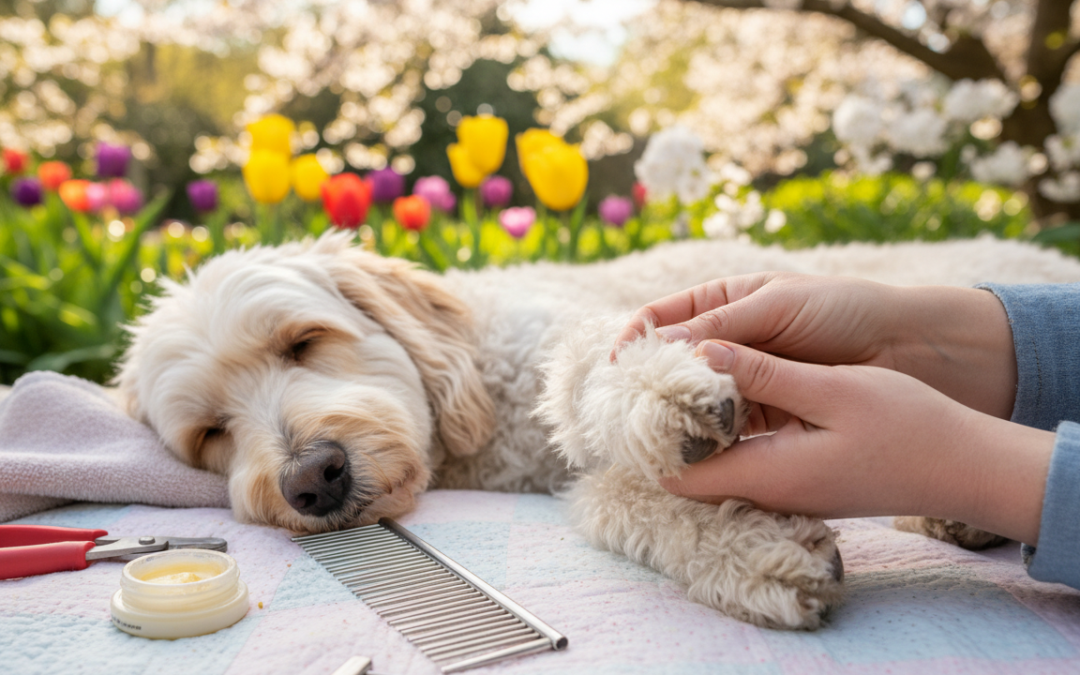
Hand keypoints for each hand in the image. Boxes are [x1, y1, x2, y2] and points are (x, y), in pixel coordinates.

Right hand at [613, 272, 1017, 419]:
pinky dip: (713, 436)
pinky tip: (701, 449)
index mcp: (724, 301)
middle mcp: (729, 342)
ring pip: (698, 399)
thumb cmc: (843, 309)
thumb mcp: (777, 306)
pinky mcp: (769, 414)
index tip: (618, 368)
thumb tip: (661, 347)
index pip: (662, 319)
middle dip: (651, 385)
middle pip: (674, 365)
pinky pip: (730, 425)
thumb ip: (723, 327)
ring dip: (680, 415)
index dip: (635, 340)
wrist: (912, 347)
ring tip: (661, 434)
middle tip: (629, 410)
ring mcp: (747, 379)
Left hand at [659, 340, 1053, 543]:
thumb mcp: (831, 390)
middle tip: (654, 375)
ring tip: (682, 374)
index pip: (677, 474)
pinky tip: (730, 392)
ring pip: (717, 464)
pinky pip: (746, 460)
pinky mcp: (801, 480)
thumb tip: (702, 351)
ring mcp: (786, 491)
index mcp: (767, 475)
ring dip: (699, 425)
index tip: (639, 388)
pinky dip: (729, 431)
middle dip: (667, 427)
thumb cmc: (906, 427)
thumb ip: (764, 374)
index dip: (650, 435)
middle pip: (690, 473)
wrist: (964, 468)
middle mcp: (768, 493)